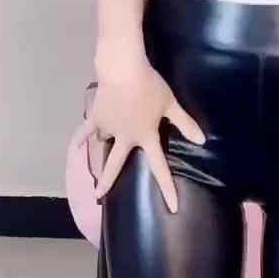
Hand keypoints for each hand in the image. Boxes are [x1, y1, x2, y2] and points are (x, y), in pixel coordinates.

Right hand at [73, 59, 205, 213]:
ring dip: (104, 142)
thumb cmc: (150, 86)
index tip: (172, 207)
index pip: (158, 166)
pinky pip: (86, 129)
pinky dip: (81, 137)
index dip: (167, 188)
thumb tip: (202, 140)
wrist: (123, 70)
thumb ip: (185, 123)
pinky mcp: (97, 116)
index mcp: (145, 136)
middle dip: (108, 181)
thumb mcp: (170, 104)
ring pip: (104, 140)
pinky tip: (76, 145)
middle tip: (100, 196)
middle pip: (116, 164)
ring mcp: (108, 127)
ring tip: (102, 142)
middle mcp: (125, 137)